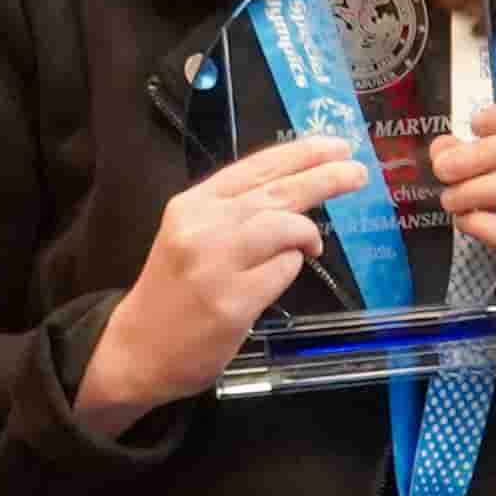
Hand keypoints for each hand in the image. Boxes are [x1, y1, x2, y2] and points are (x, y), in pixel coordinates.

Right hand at [75, 135, 368, 435]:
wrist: (136, 349)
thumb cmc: (173, 291)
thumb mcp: (191, 235)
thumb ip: (235, 212)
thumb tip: (296, 192)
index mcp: (192, 204)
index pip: (257, 167)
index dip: (301, 154)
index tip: (338, 146)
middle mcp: (202, 226)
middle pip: (278, 191)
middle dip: (325, 178)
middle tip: (358, 172)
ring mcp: (216, 264)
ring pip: (286, 227)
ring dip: (307, 234)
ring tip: (313, 246)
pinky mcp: (231, 302)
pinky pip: (283, 271)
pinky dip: (292, 270)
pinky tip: (276, 278)